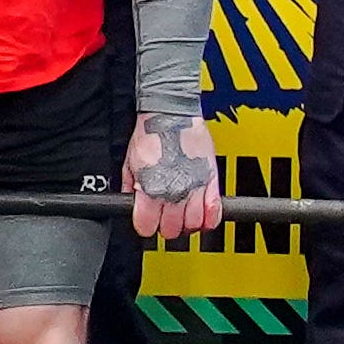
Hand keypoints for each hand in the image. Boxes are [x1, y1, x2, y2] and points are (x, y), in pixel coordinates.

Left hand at [123, 110, 220, 241]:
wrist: (171, 112)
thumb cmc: (151, 132)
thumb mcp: (129, 162)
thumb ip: (129, 186)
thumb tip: (129, 201)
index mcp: (150, 189)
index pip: (147, 227)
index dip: (145, 226)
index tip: (146, 221)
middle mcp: (173, 192)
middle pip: (171, 230)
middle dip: (166, 226)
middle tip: (165, 216)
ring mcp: (194, 187)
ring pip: (193, 225)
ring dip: (187, 224)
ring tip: (183, 214)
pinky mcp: (211, 180)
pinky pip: (214, 211)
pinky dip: (209, 219)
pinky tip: (202, 216)